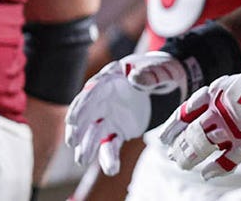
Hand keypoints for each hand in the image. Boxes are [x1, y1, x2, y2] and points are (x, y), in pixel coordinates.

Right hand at [64, 52, 185, 175]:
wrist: (168, 86)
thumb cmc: (162, 73)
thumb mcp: (161, 71)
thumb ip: (149, 74)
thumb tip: (134, 78)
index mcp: (113, 76)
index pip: (93, 88)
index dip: (82, 103)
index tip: (72, 119)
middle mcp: (105, 96)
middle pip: (87, 112)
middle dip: (78, 127)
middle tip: (72, 142)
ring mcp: (109, 114)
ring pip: (95, 131)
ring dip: (88, 146)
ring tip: (82, 160)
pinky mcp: (116, 129)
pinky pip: (111, 144)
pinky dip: (110, 157)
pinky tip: (111, 169)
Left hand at [159, 70, 240, 179]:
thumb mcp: (232, 83)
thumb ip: (212, 96)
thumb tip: (189, 114)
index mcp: (216, 93)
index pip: (184, 112)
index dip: (171, 127)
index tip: (163, 138)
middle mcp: (222, 110)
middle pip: (191, 132)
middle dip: (179, 146)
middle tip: (173, 155)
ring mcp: (235, 127)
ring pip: (204, 145)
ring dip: (190, 157)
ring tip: (183, 164)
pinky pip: (227, 159)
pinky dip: (216, 168)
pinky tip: (206, 172)